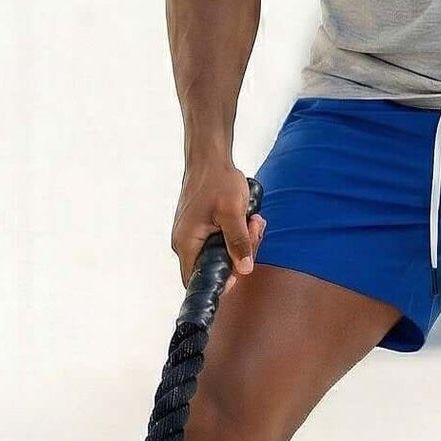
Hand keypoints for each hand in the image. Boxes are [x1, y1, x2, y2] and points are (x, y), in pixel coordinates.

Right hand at [171, 159, 266, 294]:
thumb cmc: (217, 181)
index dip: (220, 282)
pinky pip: (220, 241)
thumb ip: (238, 242)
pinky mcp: (201, 228)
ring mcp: (192, 235)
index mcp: (187, 243)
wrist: (209, 158)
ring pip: (220, 253)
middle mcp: (185, 243)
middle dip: (240, 253)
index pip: (197, 281)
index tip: (241, 267)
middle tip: (254, 230)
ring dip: (242, 241)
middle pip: (214, 267)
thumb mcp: (233, 212)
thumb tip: (244, 269)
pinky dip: (236, 233)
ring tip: (253, 219)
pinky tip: (246, 218)